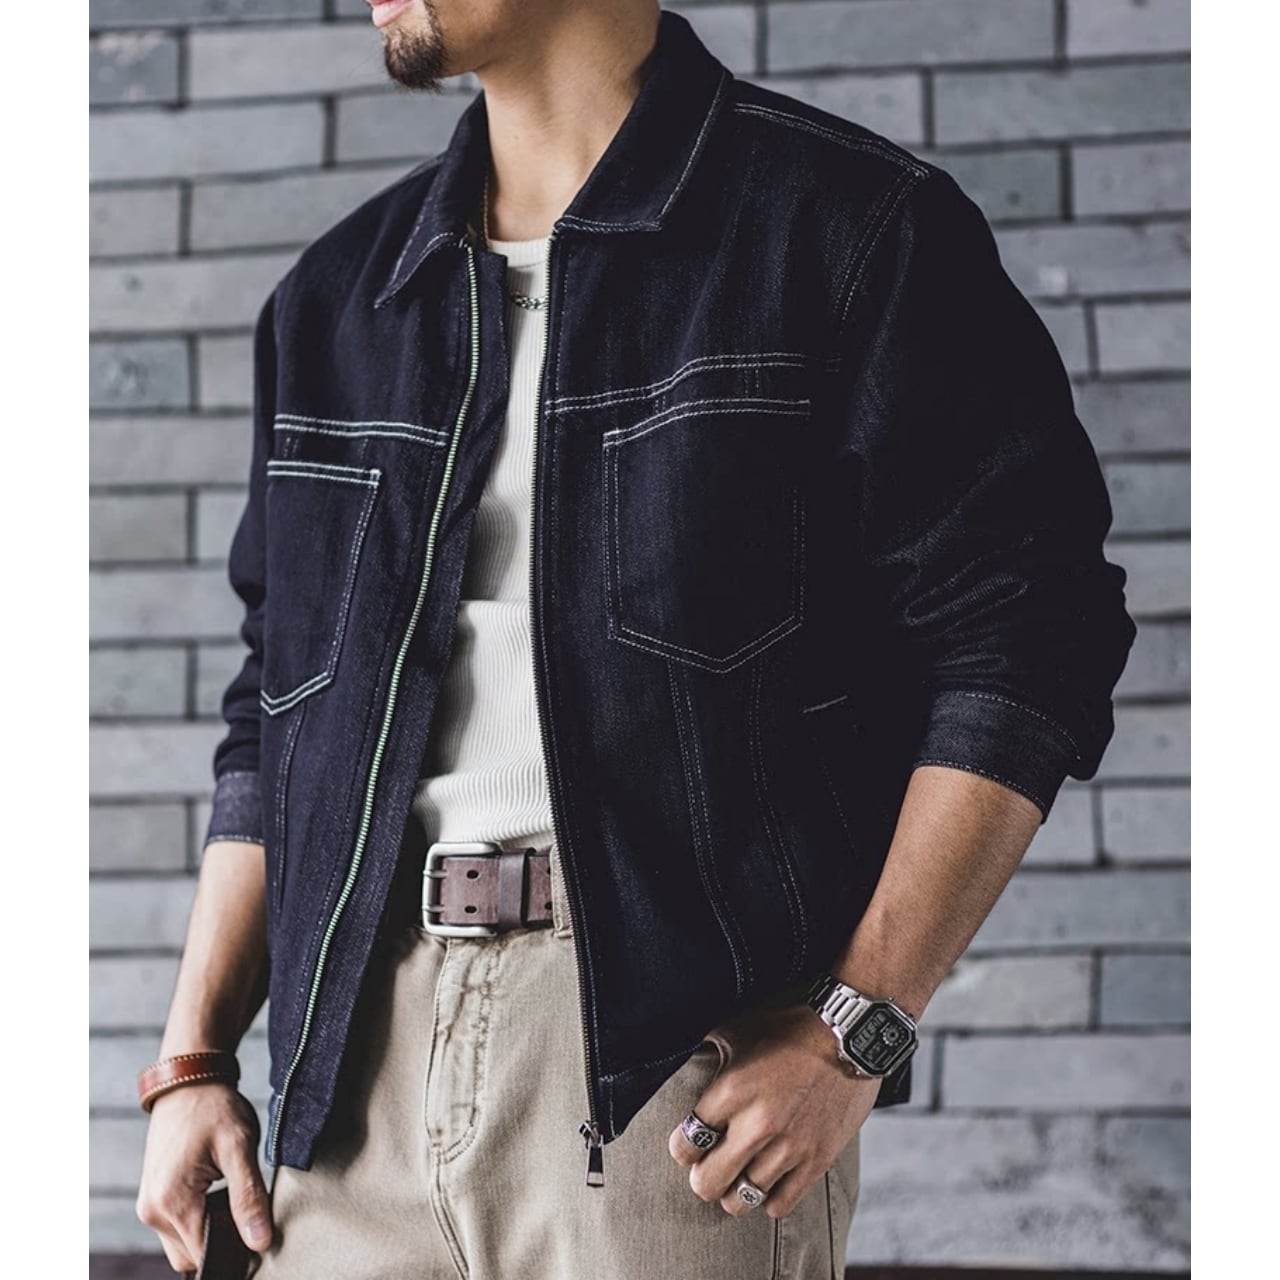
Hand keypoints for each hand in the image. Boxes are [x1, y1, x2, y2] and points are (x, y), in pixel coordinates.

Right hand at [136, 1083, 271, 1271]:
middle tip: (248, 1210)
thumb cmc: (214, 1108)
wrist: (188, 1081)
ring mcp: (149, 1206)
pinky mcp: (152, 1198)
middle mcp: (152, 1211)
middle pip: (192, 1257)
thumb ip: (248, 1197)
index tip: (259, 1232)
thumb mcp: (239, 1146)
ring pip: (183, 1246)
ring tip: (231, 1195)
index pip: (206, 1255)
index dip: (236, 1250)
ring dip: (209, 1232)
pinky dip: (198, 1221)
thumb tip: (260, 1241)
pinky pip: (177, 1228)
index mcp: (172, 1202)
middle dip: (222, 1242)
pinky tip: (217, 1193)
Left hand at [667, 1003, 879, 1218]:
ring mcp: (789, 1146)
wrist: (849, 1034)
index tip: (688, 1145)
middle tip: (707, 1169)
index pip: (685, 1144)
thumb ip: (707, 1048)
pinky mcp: (817, 1160)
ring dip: (734, 1192)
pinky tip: (767, 1182)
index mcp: (732, 1090)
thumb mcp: (738, 1029)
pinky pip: (780, 1205)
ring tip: (736, 1179)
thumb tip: (677, 1051)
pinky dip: (768, 1199)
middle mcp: (757, 1124)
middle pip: (707, 1182)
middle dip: (701, 1178)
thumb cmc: (790, 1028)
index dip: (681, 1149)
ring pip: (742, 1199)